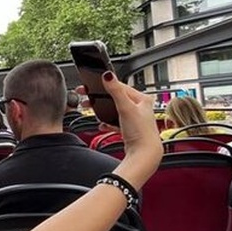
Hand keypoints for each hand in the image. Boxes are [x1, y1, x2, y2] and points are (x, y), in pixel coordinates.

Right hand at [79, 72, 160, 187]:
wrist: (144, 154)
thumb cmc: (140, 133)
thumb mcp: (125, 107)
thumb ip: (115, 90)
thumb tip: (108, 75)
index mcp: (142, 99)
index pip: (121, 86)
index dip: (104, 85)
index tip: (91, 85)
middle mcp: (141, 108)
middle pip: (116, 98)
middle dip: (101, 98)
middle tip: (87, 98)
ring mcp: (135, 119)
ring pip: (115, 110)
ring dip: (103, 110)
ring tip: (92, 110)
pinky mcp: (130, 129)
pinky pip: (116, 122)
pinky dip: (108, 122)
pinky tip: (102, 125)